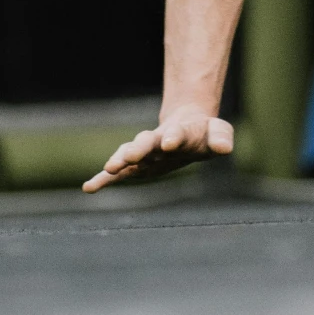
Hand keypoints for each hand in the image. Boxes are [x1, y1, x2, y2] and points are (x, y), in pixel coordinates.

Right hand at [82, 107, 233, 192]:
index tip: (170, 142)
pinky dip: (104, 180)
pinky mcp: (136, 164)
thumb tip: (224, 148)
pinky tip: (89, 188)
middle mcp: (158, 141)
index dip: (174, 138)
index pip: (178, 135)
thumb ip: (222, 137)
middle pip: (147, 142)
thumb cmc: (203, 133)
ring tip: (110, 167)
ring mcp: (145, 152)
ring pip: (130, 154)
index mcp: (181, 134)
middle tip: (130, 154)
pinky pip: (118, 173)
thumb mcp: (219, 132)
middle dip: (139, 148)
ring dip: (121, 159)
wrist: (185, 126)